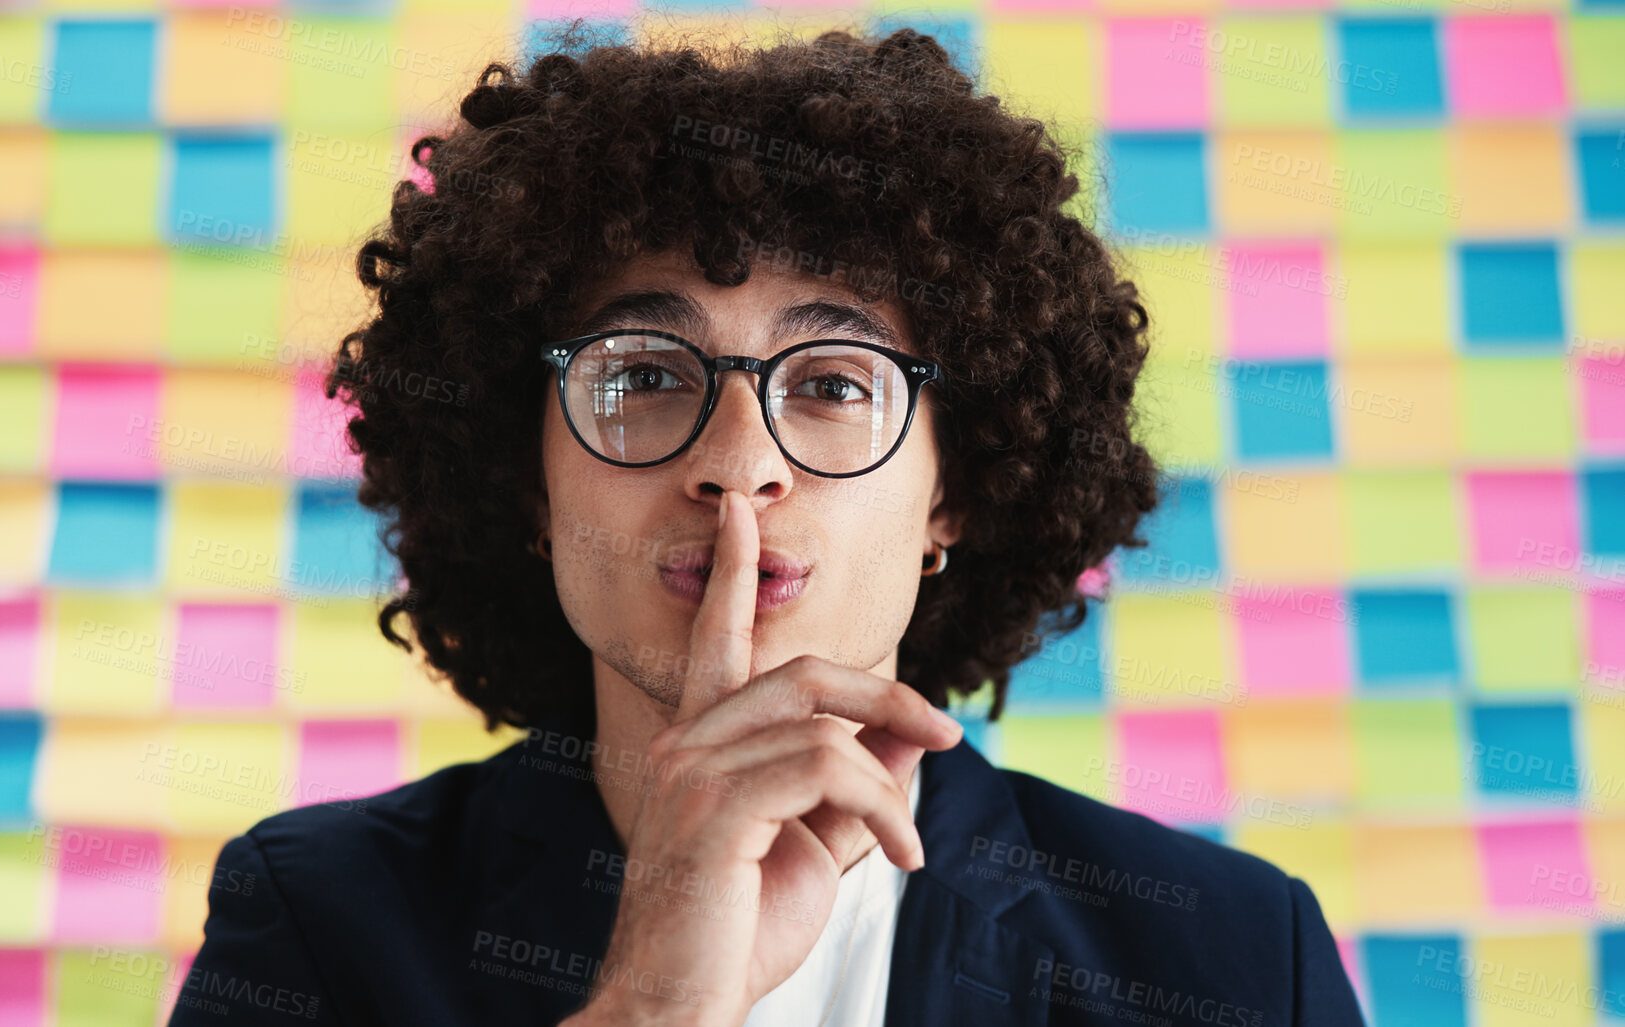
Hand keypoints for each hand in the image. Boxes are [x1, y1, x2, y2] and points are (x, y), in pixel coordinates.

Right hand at [574, 490, 963, 1026]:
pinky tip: (902, 857)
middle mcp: (685, 742)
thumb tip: (910, 743)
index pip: (716, 641)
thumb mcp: (811, 851)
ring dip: (895, 786)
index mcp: (697, 744)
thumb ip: (853, 791)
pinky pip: (831, 770)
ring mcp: (692, 770)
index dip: (730, 574)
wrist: (678, 1008)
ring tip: (911, 847)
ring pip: (829, 728)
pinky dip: (886, 811)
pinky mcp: (714, 806)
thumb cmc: (734, 935)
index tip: (739, 514)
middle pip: (808, 672)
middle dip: (892, 695)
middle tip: (947, 733)